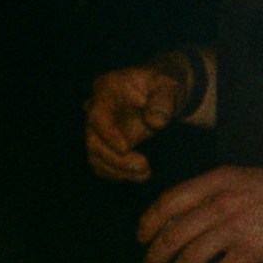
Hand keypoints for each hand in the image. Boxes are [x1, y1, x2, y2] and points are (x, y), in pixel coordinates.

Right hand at [84, 59, 189, 181]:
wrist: (162, 95)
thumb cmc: (164, 87)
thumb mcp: (168, 87)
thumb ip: (163, 101)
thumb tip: (156, 123)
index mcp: (106, 89)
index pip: (98, 116)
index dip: (108, 134)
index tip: (125, 148)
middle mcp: (95, 110)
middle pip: (93, 140)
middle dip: (116, 158)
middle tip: (144, 166)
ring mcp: (97, 129)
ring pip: (96, 156)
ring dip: (118, 169)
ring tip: (145, 173)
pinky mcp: (104, 144)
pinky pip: (102, 164)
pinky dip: (118, 173)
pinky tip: (140, 175)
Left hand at [136, 164, 262, 262]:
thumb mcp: (241, 178)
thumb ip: (213, 192)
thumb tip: (182, 219)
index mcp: (217, 180)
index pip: (169, 202)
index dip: (149, 222)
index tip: (142, 237)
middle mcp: (221, 202)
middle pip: (173, 234)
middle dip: (155, 257)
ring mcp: (235, 227)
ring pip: (190, 257)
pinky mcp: (251, 250)